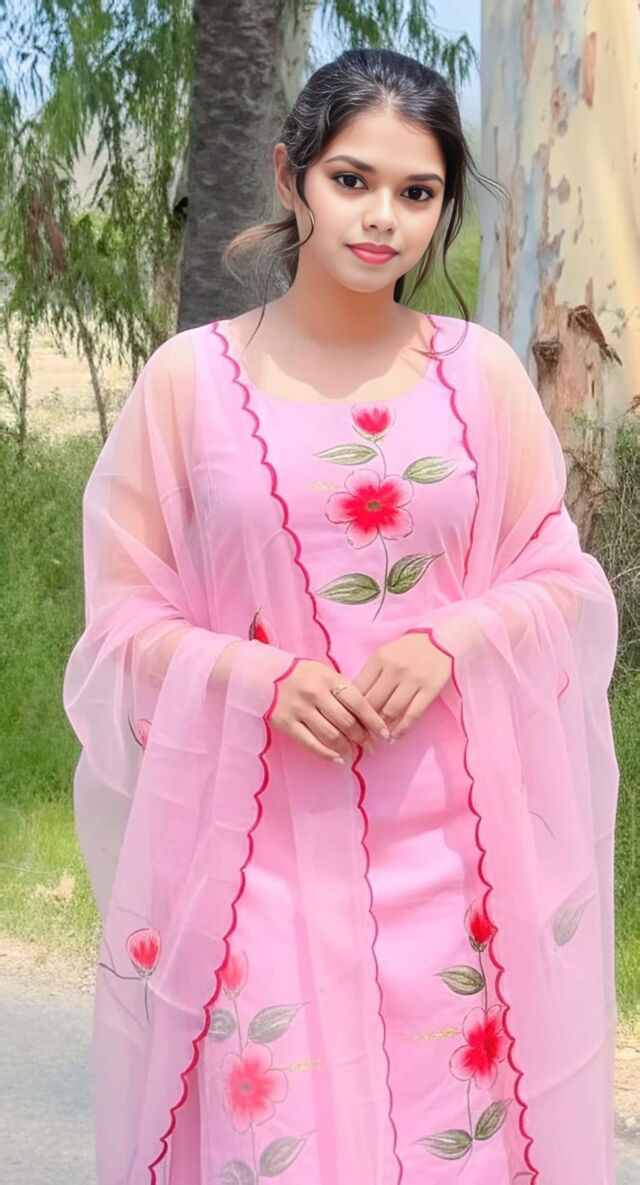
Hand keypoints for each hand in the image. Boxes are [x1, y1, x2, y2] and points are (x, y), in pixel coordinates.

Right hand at [268, 658, 390, 764]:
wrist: (265, 675)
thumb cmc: (302, 675)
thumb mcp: (325, 674)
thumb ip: (344, 692)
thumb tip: (366, 720)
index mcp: (329, 678)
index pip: (358, 702)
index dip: (374, 721)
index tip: (384, 734)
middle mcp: (315, 693)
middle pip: (346, 722)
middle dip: (361, 737)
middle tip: (368, 745)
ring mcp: (300, 709)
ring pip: (331, 735)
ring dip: (346, 747)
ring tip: (352, 751)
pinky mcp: (287, 724)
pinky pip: (311, 744)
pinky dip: (327, 755)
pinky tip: (337, 759)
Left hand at [349, 632, 452, 740]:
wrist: (441, 640)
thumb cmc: (409, 649)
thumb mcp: (385, 653)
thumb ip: (371, 674)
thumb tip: (356, 702)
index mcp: (379, 658)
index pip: (358, 688)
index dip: (351, 708)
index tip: (350, 720)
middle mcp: (394, 668)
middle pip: (372, 702)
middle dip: (365, 721)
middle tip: (362, 732)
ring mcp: (413, 679)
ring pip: (390, 711)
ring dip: (382, 727)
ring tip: (378, 735)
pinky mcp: (429, 689)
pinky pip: (412, 714)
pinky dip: (401, 730)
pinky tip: (395, 737)